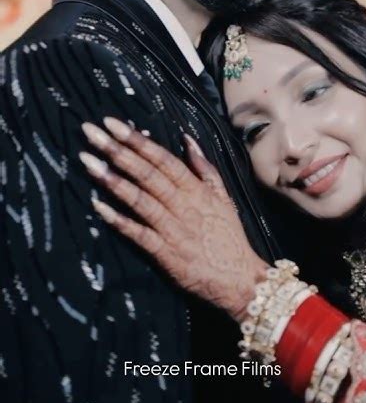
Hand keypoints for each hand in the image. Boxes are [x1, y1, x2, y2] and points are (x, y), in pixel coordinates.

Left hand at [80, 118, 267, 321]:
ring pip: (140, 200)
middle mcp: (183, 205)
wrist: (239, 278)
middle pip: (147, 174)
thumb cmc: (228, 235)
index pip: (163, 159)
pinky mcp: (165, 254)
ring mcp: (173, 229)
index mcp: (196, 189)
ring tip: (88, 162)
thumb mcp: (223, 196)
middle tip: (91, 132)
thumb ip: (204, 167)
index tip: (112, 123)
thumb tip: (186, 138)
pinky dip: (119, 220)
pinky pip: (139, 234)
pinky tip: (98, 206)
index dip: (137, 140)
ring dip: (113, 180)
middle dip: (118, 151)